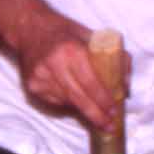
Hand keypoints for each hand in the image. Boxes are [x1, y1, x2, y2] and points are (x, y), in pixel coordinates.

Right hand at [16, 15, 122, 130]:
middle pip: (78, 98)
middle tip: (109, 125)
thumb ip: (114, 57)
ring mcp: (40, 77)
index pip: (90, 82)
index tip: (114, 110)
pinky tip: (74, 98)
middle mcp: (54, 65)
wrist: (28, 27)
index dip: (103, 99)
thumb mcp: (91, 36)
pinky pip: (55, 101)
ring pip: (67, 103)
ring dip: (83, 110)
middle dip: (96, 115)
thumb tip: (126, 86)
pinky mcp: (32, 85)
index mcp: (71, 51)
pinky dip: (68, 103)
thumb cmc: (64, 31)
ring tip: (96, 114)